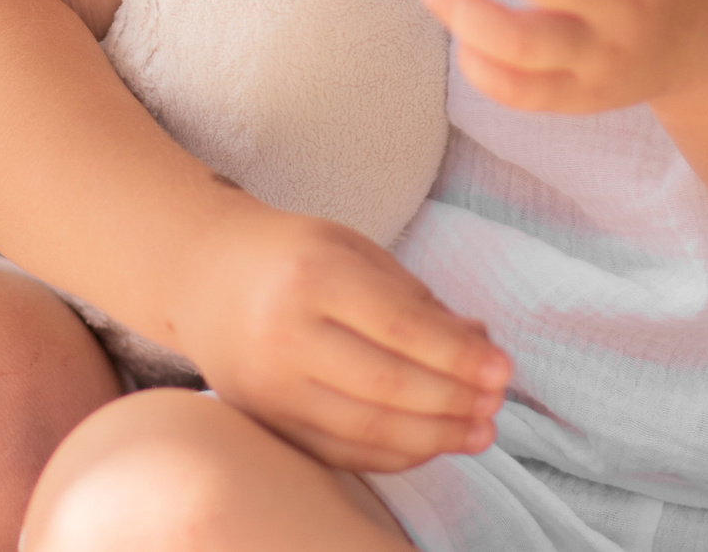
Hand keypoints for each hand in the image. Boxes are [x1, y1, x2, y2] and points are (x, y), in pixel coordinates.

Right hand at [171, 204, 510, 473]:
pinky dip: (394, 455)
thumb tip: (480, 345)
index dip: (458, 356)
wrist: (204, 276)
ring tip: (479, 431)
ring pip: (365, 430)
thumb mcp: (355, 252)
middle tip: (497, 404)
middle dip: (453, 402)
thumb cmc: (294, 256)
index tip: (504, 369)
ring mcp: (269, 386)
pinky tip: (431, 443)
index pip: (399, 328)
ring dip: (433, 437)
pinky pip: (340, 453)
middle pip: (386, 386)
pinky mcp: (264, 421)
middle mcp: (283, 335)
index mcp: (312, 277)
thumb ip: (416, 299)